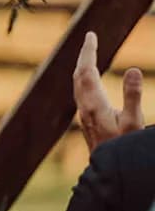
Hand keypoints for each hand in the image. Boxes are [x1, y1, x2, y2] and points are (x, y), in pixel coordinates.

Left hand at [73, 31, 143, 151]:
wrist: (110, 175)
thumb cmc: (123, 149)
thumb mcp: (134, 123)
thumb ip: (133, 96)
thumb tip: (133, 69)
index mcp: (93, 103)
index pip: (86, 71)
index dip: (88, 52)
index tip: (91, 35)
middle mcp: (83, 107)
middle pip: (79, 75)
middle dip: (84, 56)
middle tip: (90, 40)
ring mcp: (83, 115)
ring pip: (77, 84)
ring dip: (82, 68)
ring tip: (88, 56)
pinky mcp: (86, 122)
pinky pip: (80, 93)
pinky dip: (84, 80)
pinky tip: (89, 83)